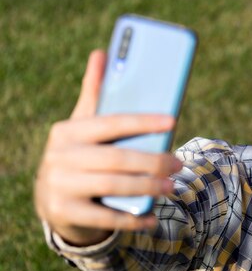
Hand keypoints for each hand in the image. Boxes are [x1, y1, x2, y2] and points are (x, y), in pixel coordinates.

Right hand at [35, 50, 182, 245]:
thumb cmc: (80, 155)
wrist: (53, 200)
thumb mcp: (83, 125)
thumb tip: (102, 51)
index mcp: (68, 131)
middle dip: (153, 161)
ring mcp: (58, 186)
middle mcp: (60, 157)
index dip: (143, 121)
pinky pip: (105, 218)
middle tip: (179, 164)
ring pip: (113, 186)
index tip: (173, 120)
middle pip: (116, 158)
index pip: (111, 122)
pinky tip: (153, 217)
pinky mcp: (64, 213)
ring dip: (148, 187)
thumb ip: (95, 93)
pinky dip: (132, 218)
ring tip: (173, 186)